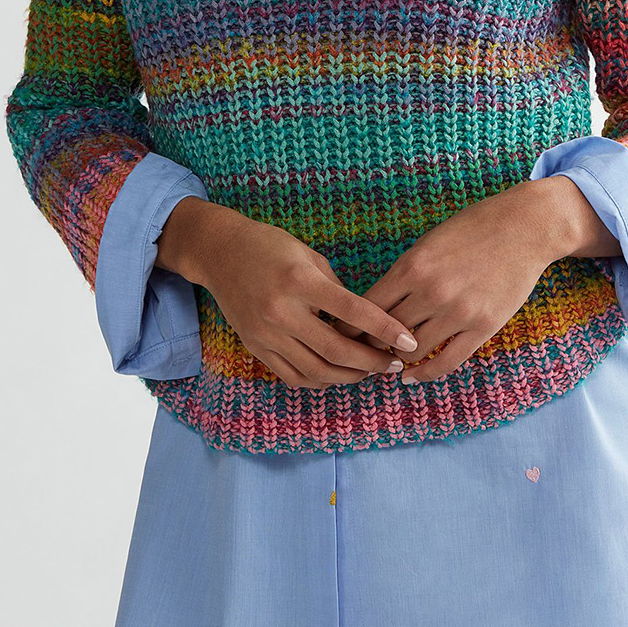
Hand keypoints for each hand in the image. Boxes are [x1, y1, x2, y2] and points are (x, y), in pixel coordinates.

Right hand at [166, 202, 419, 387]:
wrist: (219, 253)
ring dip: (348, 377)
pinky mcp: (256, 347)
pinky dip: (319, 381)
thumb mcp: (309, 256)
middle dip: (371, 362)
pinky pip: (293, 376)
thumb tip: (365, 320)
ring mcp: (266, 334)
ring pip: (316, 371)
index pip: (352, 311)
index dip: (384, 328)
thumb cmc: (269, 246)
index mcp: (300, 281)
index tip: (408, 340)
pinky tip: (337, 375)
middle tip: (393, 364)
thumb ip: (336, 289)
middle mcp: (282, 311)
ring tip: (369, 372)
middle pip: (335, 350)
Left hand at [326, 180, 581, 384]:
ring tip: (389, 360)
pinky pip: (447, 362)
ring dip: (397, 358)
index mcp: (412, 266)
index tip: (344, 334)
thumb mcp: (428, 242)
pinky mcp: (483, 326)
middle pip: (385, 332)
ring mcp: (458, 312)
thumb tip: (376, 305)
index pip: (367, 307)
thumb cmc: (473, 229)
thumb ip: (404, 273)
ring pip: (412, 350)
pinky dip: (425, 374)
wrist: (525, 227)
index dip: (351, 325)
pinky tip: (411, 377)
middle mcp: (431, 292)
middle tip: (362, 352)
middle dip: (370, 344)